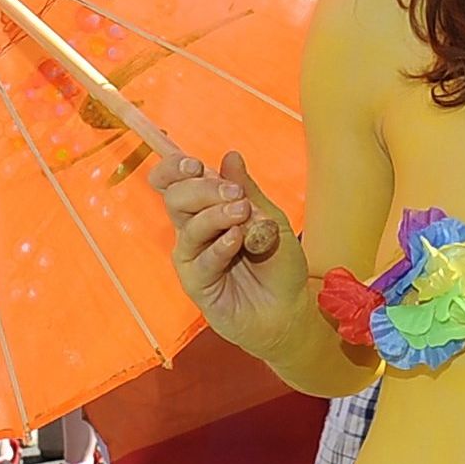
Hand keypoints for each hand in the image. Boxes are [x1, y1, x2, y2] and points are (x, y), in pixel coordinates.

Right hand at [148, 151, 306, 358]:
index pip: (175, 183)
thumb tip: (230, 155)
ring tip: (243, 213)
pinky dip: (219, 246)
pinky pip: (200, 261)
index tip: (194, 164)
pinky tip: (236, 240)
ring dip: (216, 215)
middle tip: (233, 192)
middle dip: (202, 189)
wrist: (289, 307)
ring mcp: (192, 258)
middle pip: (176, 199)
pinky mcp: (196, 284)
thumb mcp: (271, 219)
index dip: (175, 170)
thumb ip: (249, 191)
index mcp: (207, 210)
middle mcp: (193, 231)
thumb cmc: (278, 263)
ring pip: (188, 227)